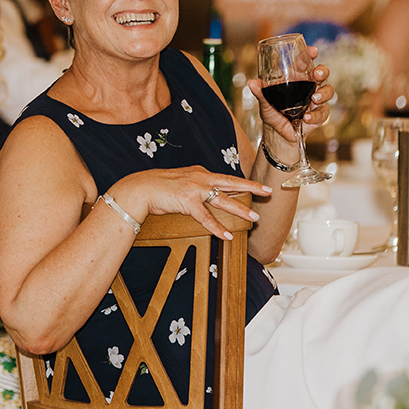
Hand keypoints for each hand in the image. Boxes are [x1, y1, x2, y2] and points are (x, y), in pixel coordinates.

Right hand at [108, 166, 267, 241]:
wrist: (141, 188)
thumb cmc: (157, 187)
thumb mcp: (180, 182)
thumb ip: (193, 187)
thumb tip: (202, 197)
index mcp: (199, 172)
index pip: (225, 177)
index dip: (241, 182)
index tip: (254, 186)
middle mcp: (200, 177)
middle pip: (231, 182)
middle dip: (251, 187)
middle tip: (267, 191)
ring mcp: (195, 189)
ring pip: (223, 200)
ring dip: (240, 209)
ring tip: (254, 217)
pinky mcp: (187, 201)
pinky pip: (206, 218)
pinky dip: (218, 228)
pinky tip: (227, 235)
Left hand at [248, 46, 333, 145]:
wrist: (278, 134)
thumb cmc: (272, 113)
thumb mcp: (264, 103)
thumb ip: (260, 93)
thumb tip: (251, 83)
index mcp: (296, 79)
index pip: (305, 63)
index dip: (309, 55)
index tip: (312, 51)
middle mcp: (309, 87)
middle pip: (322, 74)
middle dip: (323, 71)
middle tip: (317, 74)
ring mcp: (316, 101)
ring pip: (328, 91)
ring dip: (323, 93)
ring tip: (314, 99)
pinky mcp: (319, 115)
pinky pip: (323, 112)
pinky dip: (315, 115)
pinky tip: (306, 118)